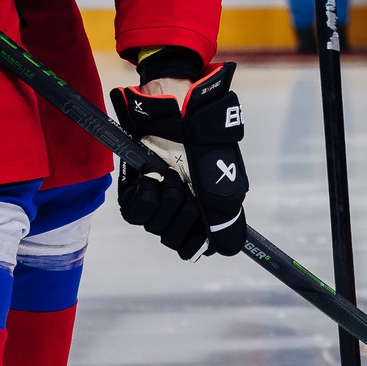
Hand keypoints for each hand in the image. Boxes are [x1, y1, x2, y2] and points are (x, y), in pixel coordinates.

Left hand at [108, 63, 247, 260]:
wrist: (180, 116)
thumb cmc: (205, 148)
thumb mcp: (223, 186)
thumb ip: (225, 221)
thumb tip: (232, 249)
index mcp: (202, 211)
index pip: (193, 245)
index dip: (195, 240)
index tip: (200, 229)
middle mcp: (177, 209)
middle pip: (173, 238)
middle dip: (182, 214)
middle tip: (188, 187)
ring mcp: (156, 199)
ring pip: (154, 226)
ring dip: (167, 198)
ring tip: (172, 175)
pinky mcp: (135, 189)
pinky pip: (134, 212)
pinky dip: (146, 195)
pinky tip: (154, 178)